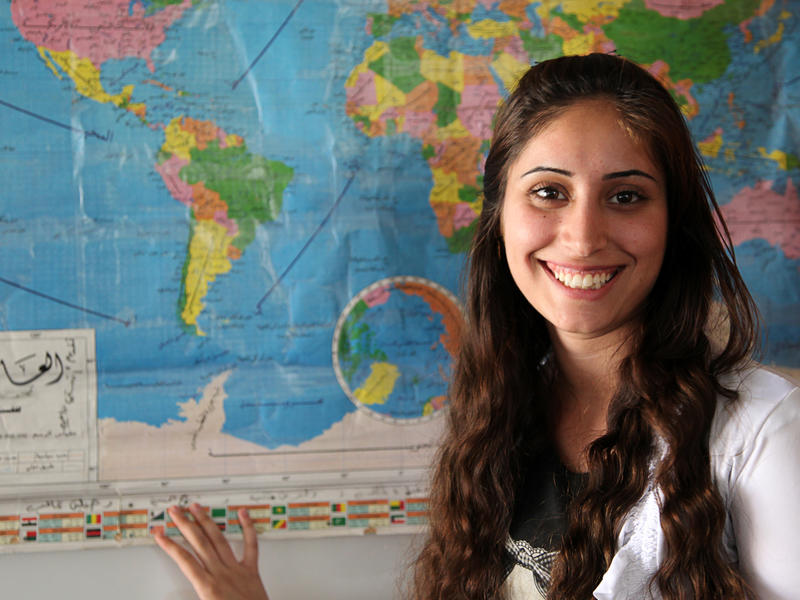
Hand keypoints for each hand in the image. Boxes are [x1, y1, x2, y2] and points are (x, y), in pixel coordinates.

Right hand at [155, 503, 269, 599]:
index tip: (159, 534)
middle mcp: (221, 575)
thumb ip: (187, 599)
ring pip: (219, 539)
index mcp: (207, 589)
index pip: (183, 560)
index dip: (169, 545)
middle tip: (175, 511)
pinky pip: (251, 545)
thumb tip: (170, 597)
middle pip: (199, 543)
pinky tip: (242, 513)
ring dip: (206, 521)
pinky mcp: (252, 571)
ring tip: (197, 507)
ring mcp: (237, 570)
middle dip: (185, 524)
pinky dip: (247, 528)